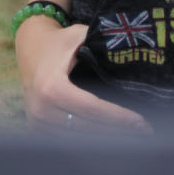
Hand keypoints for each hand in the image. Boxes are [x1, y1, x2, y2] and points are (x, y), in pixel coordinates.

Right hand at [15, 18, 151, 133]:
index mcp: (52, 87)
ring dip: (105, 138)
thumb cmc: (60, 41)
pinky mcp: (36, 128)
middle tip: (143, 131)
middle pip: (87, 128)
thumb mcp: (79, 35)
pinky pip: (66, 139)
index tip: (140, 121)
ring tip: (131, 135)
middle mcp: (42, 109)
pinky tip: (108, 135)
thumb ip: (101, 44)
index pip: (92, 109)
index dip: (118, 116)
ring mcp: (37, 122)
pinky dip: (88, 138)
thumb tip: (132, 53)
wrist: (30, 48)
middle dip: (117, 131)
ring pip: (77, 138)